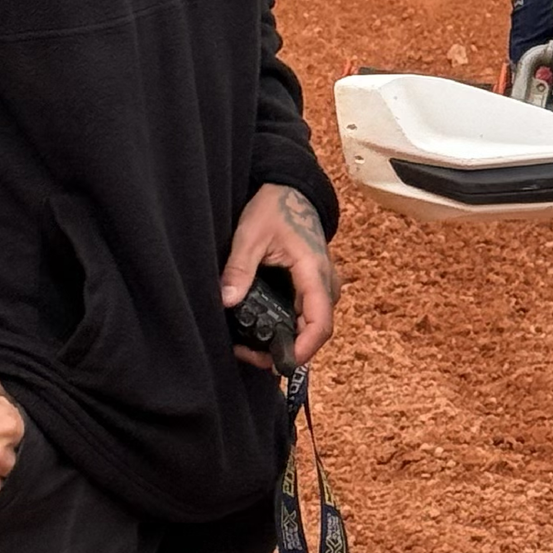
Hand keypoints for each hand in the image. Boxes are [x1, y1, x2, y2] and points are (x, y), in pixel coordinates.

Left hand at [223, 181, 341, 368]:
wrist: (291, 190)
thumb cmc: (275, 207)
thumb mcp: (251, 234)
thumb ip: (240, 268)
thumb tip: (228, 300)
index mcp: (314, 272)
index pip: (320, 324)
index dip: (303, 350)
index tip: (277, 363)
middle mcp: (325, 283)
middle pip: (315, 332)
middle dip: (286, 351)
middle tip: (248, 354)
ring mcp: (321, 285)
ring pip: (311, 326)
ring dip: (286, 341)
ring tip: (248, 345)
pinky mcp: (311, 286)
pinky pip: (305, 315)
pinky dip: (286, 328)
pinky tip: (259, 330)